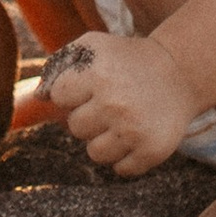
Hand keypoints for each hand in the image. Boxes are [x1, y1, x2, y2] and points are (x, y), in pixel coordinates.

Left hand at [40, 29, 206, 178]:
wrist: (178, 73)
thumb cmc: (125, 60)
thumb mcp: (93, 47)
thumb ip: (58, 66)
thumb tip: (37, 97)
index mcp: (97, 73)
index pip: (59, 96)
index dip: (72, 92)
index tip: (90, 85)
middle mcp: (115, 103)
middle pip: (75, 127)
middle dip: (88, 116)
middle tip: (110, 103)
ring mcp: (134, 130)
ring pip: (95, 153)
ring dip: (104, 140)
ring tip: (121, 120)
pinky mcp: (152, 151)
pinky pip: (121, 169)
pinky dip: (126, 157)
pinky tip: (136, 135)